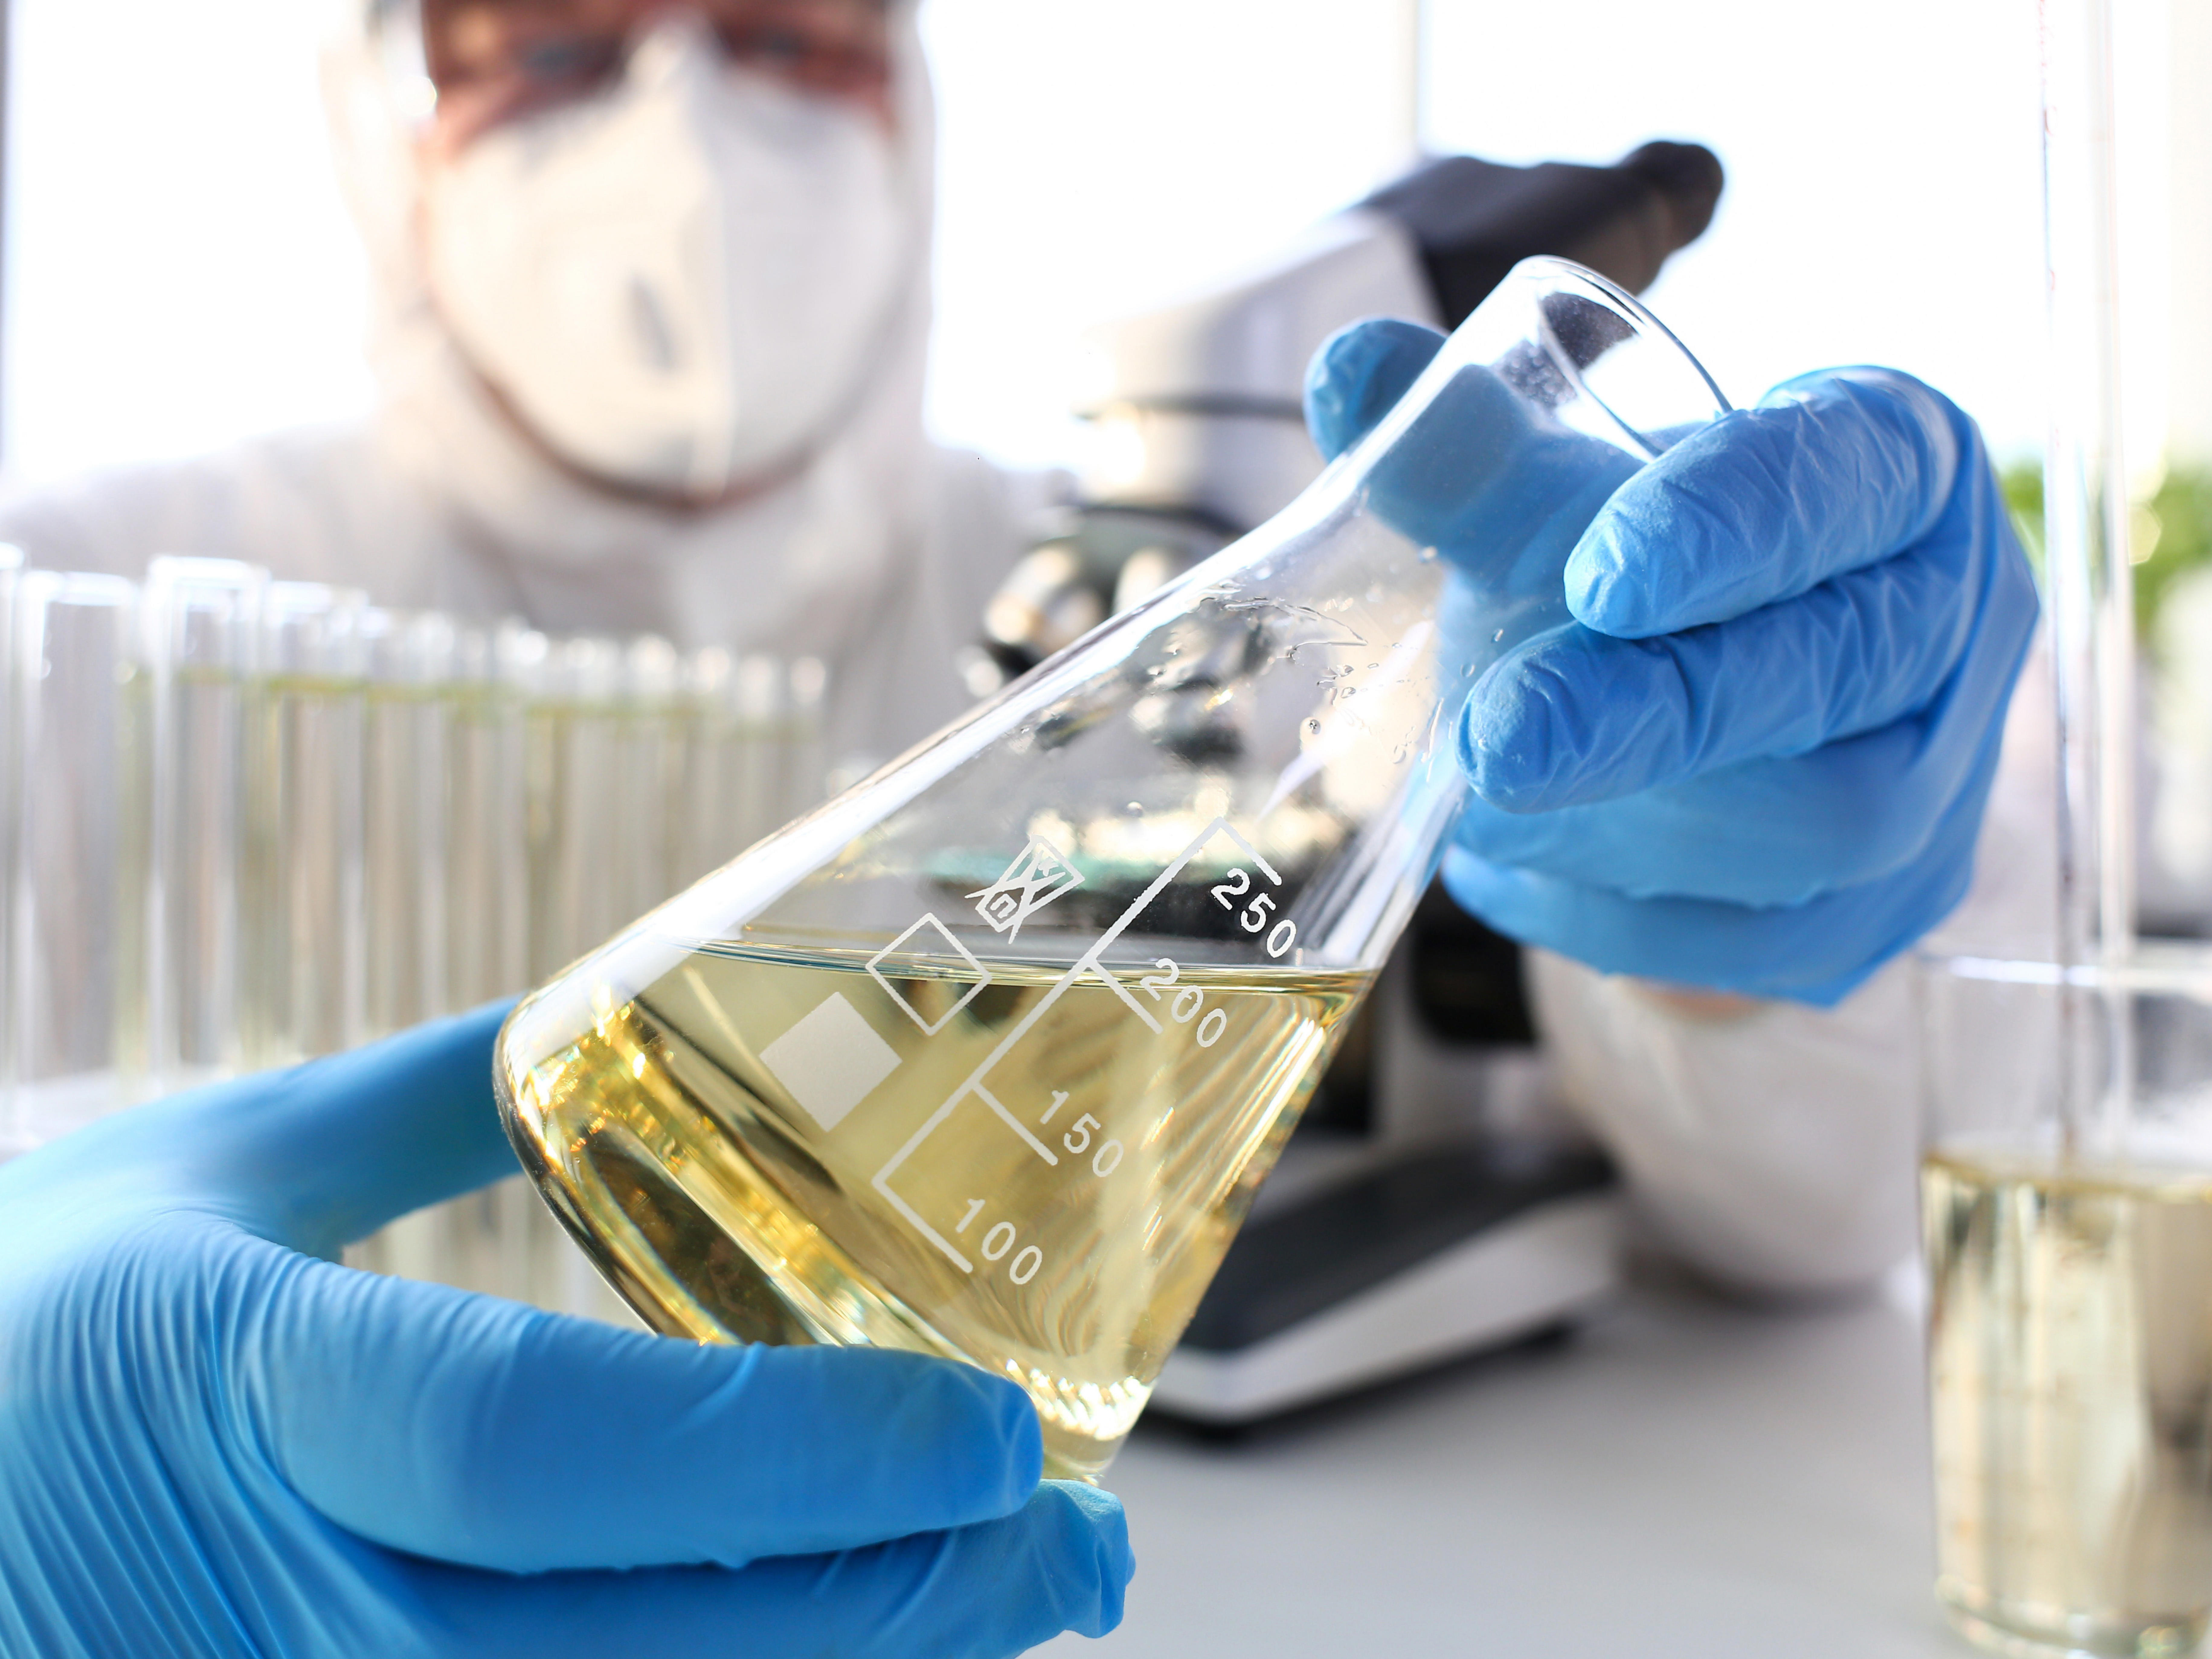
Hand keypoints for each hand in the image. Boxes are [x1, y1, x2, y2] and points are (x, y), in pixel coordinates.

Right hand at [0, 1005, 1130, 1657]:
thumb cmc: (26, 1308)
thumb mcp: (201, 1171)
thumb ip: (430, 1097)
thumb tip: (626, 1011)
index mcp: (218, 1387)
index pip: (537, 1445)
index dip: (795, 1451)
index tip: (994, 1431)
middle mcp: (237, 1601)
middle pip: (633, 1650)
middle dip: (901, 1612)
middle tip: (1074, 1549)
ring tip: (1009, 1616)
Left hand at [1307, 319, 2037, 1004]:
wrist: (1724, 683)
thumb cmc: (1658, 556)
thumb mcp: (1587, 479)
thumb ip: (1471, 440)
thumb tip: (1349, 376)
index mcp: (1902, 474)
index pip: (1841, 483)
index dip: (1727, 527)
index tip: (1602, 576)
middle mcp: (1953, 630)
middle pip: (1828, 675)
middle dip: (1653, 711)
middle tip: (1497, 737)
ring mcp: (1938, 792)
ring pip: (1804, 832)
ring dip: (1618, 821)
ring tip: (1483, 794)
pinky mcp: (1878, 917)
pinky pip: (1752, 945)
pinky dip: (1608, 910)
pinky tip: (1511, 864)